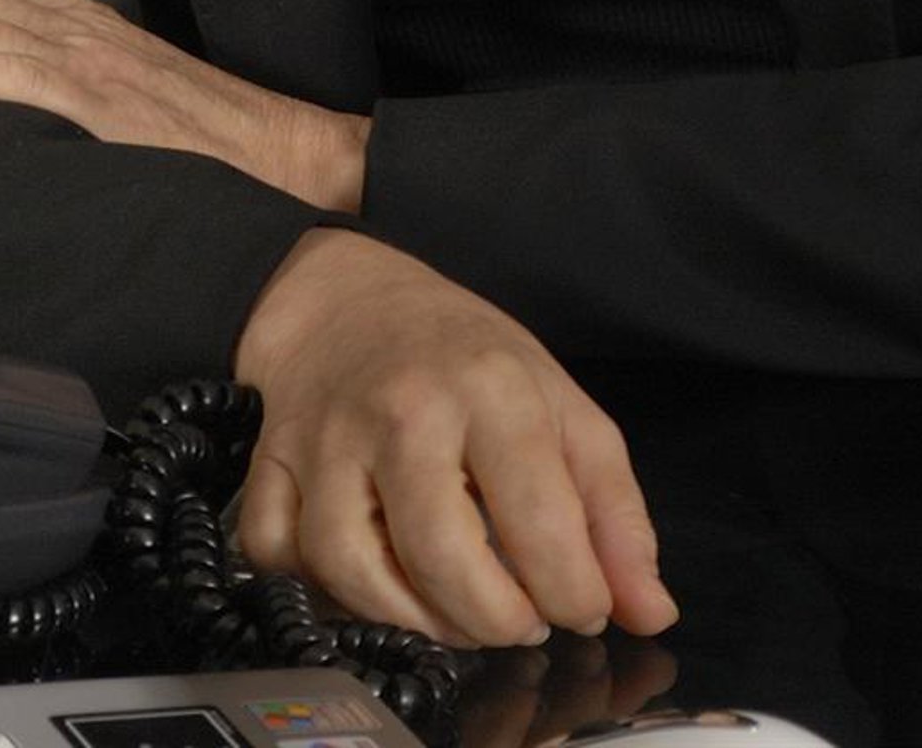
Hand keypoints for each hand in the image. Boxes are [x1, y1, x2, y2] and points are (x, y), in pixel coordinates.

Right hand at [234, 229, 678, 651]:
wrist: (348, 301)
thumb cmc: (464, 358)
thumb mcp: (558, 405)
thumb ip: (613, 511)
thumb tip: (651, 609)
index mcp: (491, 387)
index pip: (541, 519)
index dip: (574, 592)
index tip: (583, 606)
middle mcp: (404, 410)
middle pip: (443, 555)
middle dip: (494, 620)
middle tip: (520, 621)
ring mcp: (326, 438)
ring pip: (353, 568)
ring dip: (412, 619)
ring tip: (457, 614)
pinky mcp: (270, 462)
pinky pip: (278, 555)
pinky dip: (319, 588)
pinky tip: (371, 580)